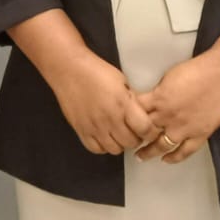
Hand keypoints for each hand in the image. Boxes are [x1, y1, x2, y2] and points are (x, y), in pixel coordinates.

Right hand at [43, 50, 157, 154]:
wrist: (69, 69)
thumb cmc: (96, 71)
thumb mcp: (122, 81)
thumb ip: (132, 99)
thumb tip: (141, 113)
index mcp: (123, 104)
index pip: (145, 129)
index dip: (151, 133)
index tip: (151, 131)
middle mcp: (110, 118)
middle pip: (131, 142)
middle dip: (137, 138)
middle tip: (135, 132)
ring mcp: (94, 126)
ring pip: (115, 149)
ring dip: (120, 143)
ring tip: (119, 134)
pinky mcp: (81, 130)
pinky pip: (96, 149)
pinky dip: (103, 146)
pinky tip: (105, 137)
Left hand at [134, 52, 219, 163]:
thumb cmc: (198, 70)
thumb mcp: (169, 76)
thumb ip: (159, 91)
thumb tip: (152, 99)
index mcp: (158, 99)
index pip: (135, 112)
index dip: (127, 117)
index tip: (123, 122)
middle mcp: (167, 116)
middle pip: (144, 131)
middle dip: (134, 137)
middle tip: (127, 141)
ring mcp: (183, 128)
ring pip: (160, 145)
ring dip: (148, 152)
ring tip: (140, 156)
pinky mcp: (199, 135)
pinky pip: (184, 151)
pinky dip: (174, 158)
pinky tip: (166, 160)